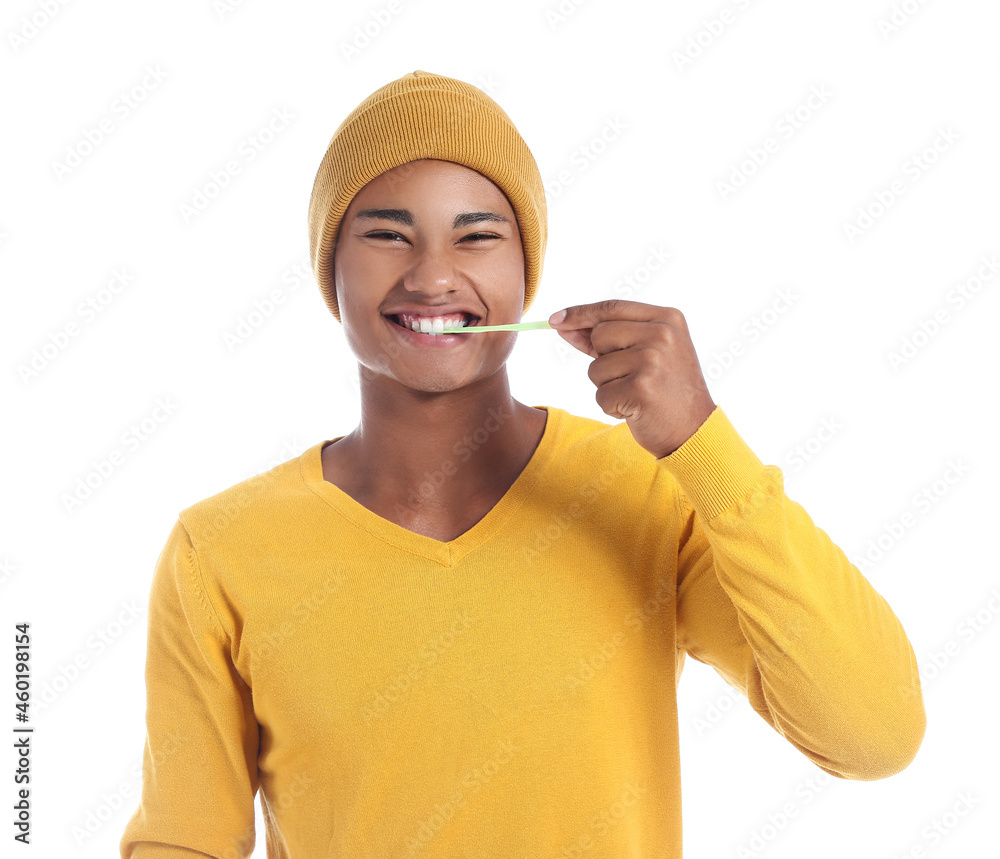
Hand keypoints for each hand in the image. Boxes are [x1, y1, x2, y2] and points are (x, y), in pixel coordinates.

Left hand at [548, 300, 715, 457]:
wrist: (695, 431)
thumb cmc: (667, 391)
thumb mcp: (650, 353)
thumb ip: (611, 337)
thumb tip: (563, 324)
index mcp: (668, 319)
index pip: (612, 308)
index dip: (580, 314)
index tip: (554, 320)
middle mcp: (662, 335)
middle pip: (599, 335)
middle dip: (602, 359)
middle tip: (632, 377)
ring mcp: (652, 361)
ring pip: (595, 368)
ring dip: (608, 386)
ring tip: (637, 394)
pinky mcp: (640, 390)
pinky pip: (600, 395)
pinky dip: (611, 407)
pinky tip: (636, 409)